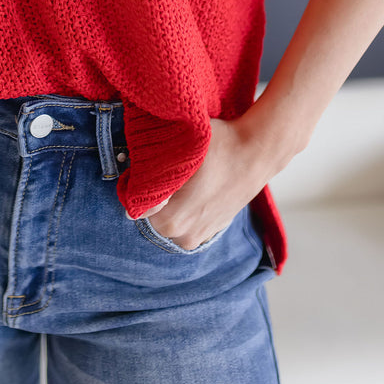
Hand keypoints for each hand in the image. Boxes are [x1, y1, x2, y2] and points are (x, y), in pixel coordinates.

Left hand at [142, 115, 269, 249]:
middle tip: (168, 169)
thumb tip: (126, 172)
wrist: (257, 152)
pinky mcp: (212, 232)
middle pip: (152, 214)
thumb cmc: (218, 146)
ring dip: (171, 202)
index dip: (137, 183)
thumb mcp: (179, 150)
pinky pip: (186, 221)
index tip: (147, 167)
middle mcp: (182, 236)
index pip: (136, 206)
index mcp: (171, 220)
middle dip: (155, 194)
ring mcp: (199, 237)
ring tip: (185, 179)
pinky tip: (196, 188)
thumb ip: (150, 168)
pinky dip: (186, 207)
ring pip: (169, 218)